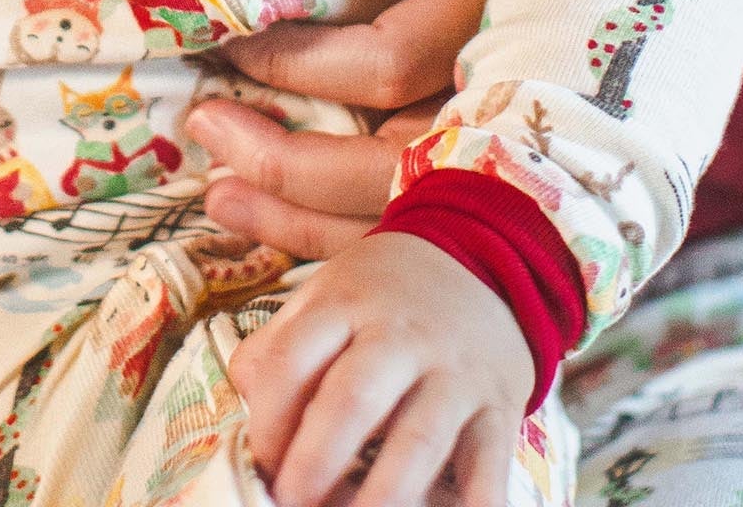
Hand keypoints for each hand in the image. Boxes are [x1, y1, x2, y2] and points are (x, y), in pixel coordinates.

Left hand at [190, 0, 507, 253]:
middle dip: (290, 162)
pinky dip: (350, 230)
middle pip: (399, 163)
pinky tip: (283, 223)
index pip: (394, 61)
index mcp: (514, 6)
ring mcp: (518, 138)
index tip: (232, 44)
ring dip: (306, 215)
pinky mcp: (503, 161)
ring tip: (221, 194)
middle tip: (204, 126)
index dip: (304, 62)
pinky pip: (425, 216)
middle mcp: (519, 89)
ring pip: (409, 208)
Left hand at [232, 232, 528, 506]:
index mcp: (345, 304)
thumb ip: (279, 342)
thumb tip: (244, 397)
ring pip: (419, 440)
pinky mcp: (498, 410)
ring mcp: (453, 375)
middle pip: (353, 399)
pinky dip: (477, 505)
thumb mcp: (325, 293)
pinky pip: (491, 465)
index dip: (269, 418)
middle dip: (316, 461)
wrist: (482, 260)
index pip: (294, 359)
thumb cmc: (382, 294)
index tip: (262, 458)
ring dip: (383, 495)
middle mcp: (400, 337)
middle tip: (292, 502)